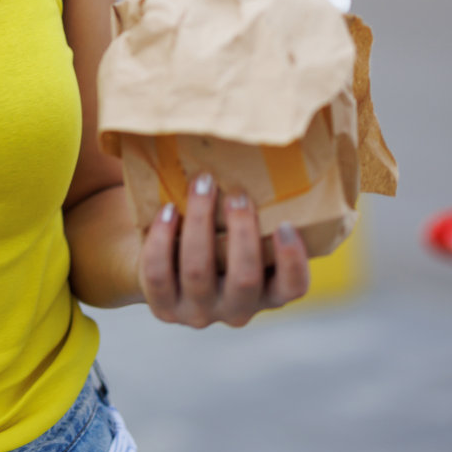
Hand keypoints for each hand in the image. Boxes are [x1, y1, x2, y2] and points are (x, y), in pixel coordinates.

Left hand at [139, 175, 309, 328]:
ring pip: (197, 271)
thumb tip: (282, 139)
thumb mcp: (243, 233)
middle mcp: (237, 310)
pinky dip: (162, 239)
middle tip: (237, 193)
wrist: (169, 266)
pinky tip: (168, 209)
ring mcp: (199, 313)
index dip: (293, 260)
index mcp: (268, 293)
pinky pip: (158, 274)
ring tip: (201, 184)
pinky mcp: (163, 308)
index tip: (286, 224)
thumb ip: (259, 210)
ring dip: (199, 223)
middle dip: (241, 232)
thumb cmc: (219, 237)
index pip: (293, 287)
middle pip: (245, 279)